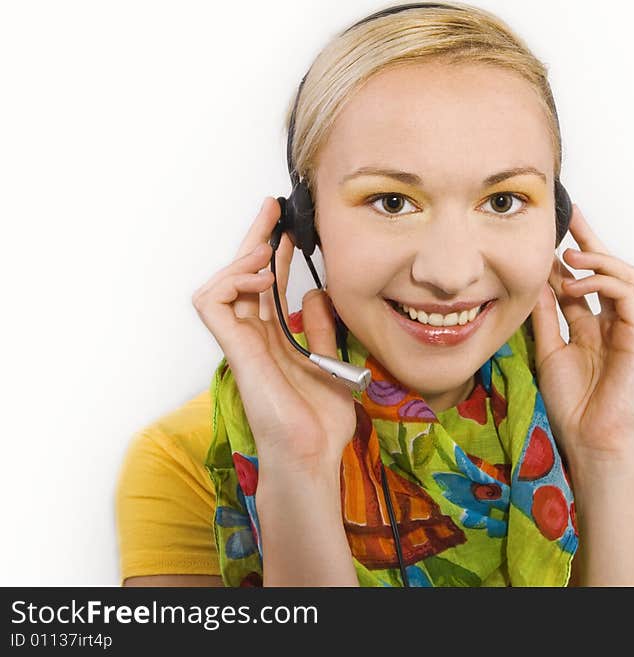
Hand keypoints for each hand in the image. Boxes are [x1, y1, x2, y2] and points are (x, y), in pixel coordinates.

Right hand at [191, 197, 355, 470]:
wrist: (312, 452)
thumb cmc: (320, 419)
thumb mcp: (330, 359)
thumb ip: (320, 327)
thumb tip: (312, 292)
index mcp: (274, 338)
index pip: (266, 284)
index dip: (273, 252)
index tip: (287, 225)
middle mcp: (254, 336)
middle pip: (243, 277)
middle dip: (255, 238)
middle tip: (272, 209)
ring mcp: (241, 342)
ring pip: (221, 285)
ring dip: (243, 259)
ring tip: (270, 247)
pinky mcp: (234, 349)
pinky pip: (213, 303)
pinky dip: (233, 281)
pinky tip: (263, 276)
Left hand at [529, 204, 633, 463]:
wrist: (589, 439)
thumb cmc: (572, 403)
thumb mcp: (549, 350)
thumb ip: (546, 317)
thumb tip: (536, 282)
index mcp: (591, 327)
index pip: (583, 281)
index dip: (570, 257)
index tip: (552, 233)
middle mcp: (612, 324)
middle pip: (609, 271)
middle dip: (592, 241)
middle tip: (572, 217)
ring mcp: (627, 329)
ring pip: (625, 277)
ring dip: (599, 260)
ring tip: (570, 255)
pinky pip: (627, 298)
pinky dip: (604, 283)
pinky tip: (578, 284)